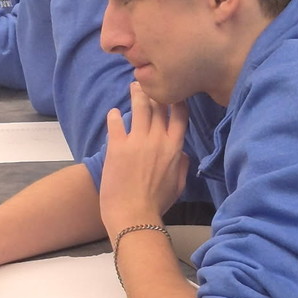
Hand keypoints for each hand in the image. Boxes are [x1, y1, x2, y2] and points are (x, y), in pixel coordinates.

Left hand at [99, 82, 189, 236]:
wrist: (133, 215)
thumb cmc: (156, 204)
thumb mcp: (178, 186)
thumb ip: (181, 165)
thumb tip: (183, 152)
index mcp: (175, 148)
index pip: (180, 116)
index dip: (176, 101)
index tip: (172, 93)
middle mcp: (158, 140)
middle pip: (159, 107)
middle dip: (154, 93)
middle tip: (148, 82)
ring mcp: (137, 141)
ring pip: (140, 108)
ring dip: (136, 94)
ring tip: (133, 86)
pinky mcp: (117, 146)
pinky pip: (116, 123)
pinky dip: (115, 116)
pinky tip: (113, 113)